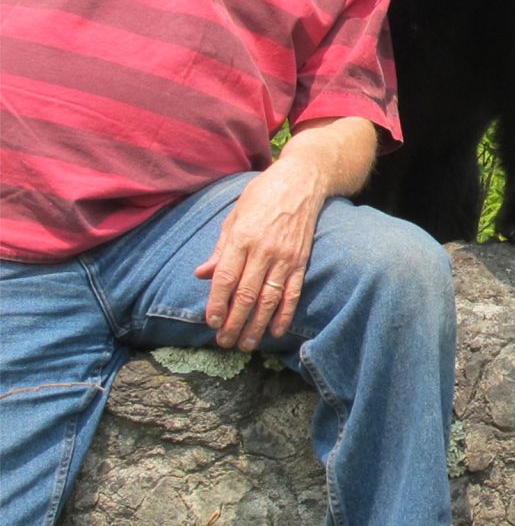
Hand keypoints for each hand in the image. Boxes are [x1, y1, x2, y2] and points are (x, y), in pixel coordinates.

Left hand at [194, 160, 320, 350]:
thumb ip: (220, 248)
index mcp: (242, 237)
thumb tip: (202, 274)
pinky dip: (284, 315)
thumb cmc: (263, 195)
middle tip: (224, 342)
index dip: (217, 303)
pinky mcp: (301, 261)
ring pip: (268, 300)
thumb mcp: (235, 215)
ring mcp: (285, 258)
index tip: (210, 322)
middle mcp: (263, 250)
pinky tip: (275, 331)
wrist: (302, 181)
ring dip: (256, 326)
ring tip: (245, 344)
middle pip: (246, 295)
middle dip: (233, 322)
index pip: (226, 278)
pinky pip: (292, 293)